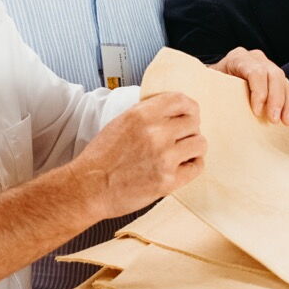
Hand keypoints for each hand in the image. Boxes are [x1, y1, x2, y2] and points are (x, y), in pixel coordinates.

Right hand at [72, 92, 204, 221]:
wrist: (89, 188)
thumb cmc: (101, 158)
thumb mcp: (120, 123)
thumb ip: (146, 114)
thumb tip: (171, 112)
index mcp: (142, 115)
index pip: (181, 101)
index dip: (189, 107)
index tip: (190, 113)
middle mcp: (156, 133)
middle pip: (193, 122)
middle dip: (189, 129)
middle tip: (182, 137)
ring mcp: (165, 158)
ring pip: (199, 143)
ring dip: (193, 147)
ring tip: (182, 153)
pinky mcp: (169, 181)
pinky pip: (196, 167)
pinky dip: (192, 165)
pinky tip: (183, 166)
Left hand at [212, 47, 288, 124]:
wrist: (213, 78)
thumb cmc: (210, 82)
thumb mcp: (209, 82)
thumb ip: (214, 86)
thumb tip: (212, 100)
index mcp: (239, 57)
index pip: (256, 72)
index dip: (259, 92)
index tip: (257, 111)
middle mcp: (256, 59)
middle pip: (274, 75)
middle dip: (276, 99)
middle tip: (275, 120)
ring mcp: (268, 66)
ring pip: (284, 82)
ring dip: (288, 103)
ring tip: (287, 122)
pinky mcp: (275, 78)